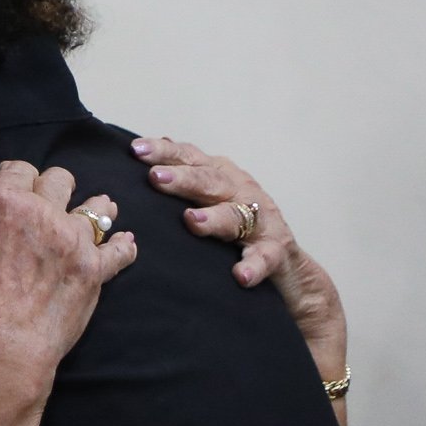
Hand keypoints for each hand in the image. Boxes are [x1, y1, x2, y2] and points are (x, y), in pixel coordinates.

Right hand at [0, 160, 139, 383]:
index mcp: (4, 202)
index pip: (19, 169)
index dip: (15, 174)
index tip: (13, 184)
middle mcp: (44, 214)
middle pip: (59, 180)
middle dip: (52, 185)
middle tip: (48, 200)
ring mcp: (74, 243)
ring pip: (95, 208)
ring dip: (93, 206)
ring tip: (97, 208)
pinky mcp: (94, 273)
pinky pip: (119, 250)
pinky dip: (123, 244)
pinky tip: (124, 241)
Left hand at [130, 135, 349, 392]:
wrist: (289, 269)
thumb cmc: (239, 230)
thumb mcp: (211, 199)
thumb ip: (183, 180)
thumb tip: (143, 151)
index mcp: (222, 177)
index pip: (190, 157)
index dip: (165, 152)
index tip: (136, 150)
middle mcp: (242, 191)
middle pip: (210, 180)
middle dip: (183, 177)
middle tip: (155, 178)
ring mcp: (262, 221)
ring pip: (236, 215)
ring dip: (214, 218)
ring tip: (192, 221)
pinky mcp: (277, 251)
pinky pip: (265, 257)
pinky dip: (254, 265)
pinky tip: (241, 275)